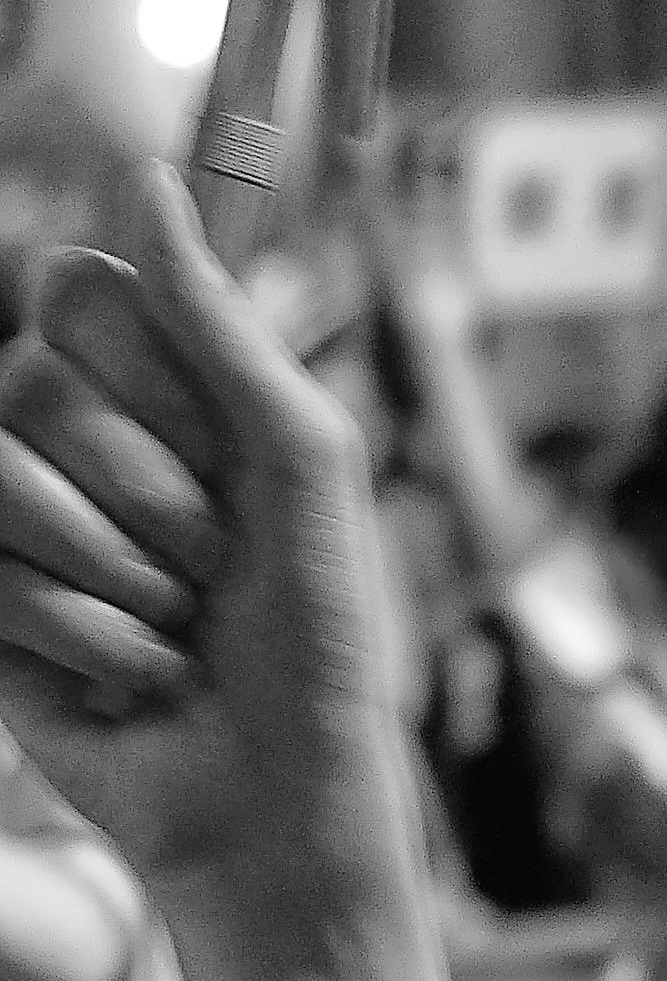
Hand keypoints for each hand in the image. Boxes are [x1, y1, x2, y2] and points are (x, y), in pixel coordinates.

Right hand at [0, 166, 427, 941]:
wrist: (285, 800)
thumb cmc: (321, 639)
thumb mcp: (302, 465)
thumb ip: (220, 324)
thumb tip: (143, 180)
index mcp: (150, 387)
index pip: (74, 290)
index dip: (149, 372)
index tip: (223, 450)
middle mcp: (66, 441)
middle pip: (34, 379)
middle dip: (153, 487)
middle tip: (214, 564)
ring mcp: (14, 526)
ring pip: (3, 472)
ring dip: (123, 570)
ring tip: (179, 628)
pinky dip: (91, 639)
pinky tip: (137, 681)